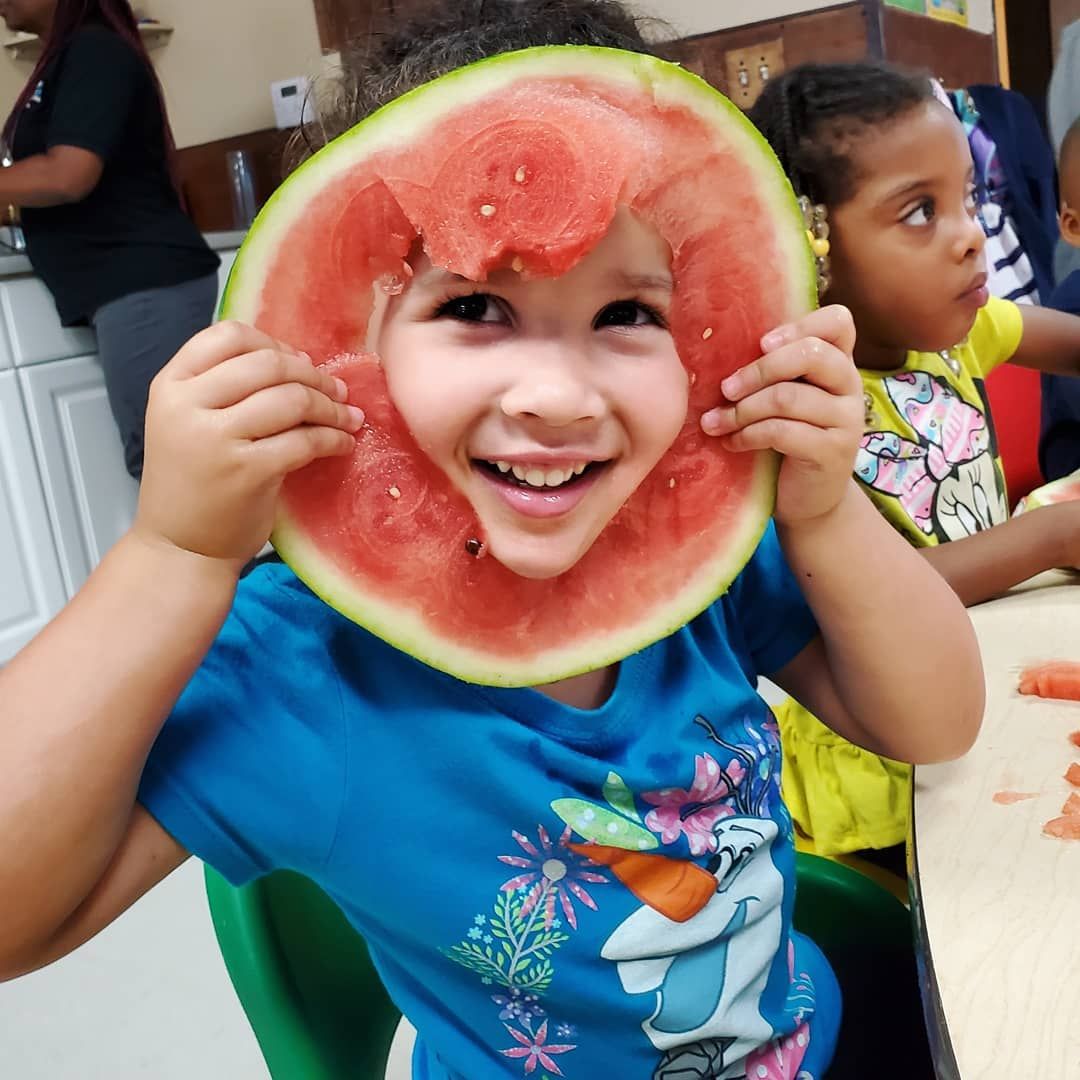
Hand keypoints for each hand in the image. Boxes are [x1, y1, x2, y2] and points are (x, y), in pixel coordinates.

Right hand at [134, 322, 362, 566]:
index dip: (274, 342)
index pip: (228, 335)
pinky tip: (343, 444)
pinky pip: (305, 440)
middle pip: (268, 363)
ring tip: (349, 418)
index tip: (301, 362)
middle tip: (338, 391)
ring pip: (291, 399)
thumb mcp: (189, 422)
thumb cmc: (195, 483)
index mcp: (170, 385)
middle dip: (314, 375)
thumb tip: (299, 360)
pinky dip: (334, 439)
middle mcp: (187, 405)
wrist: (180, 548)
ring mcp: (215, 438)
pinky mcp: (247, 471)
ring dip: (332, 407)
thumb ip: (225, 388)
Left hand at [700, 305, 862, 526]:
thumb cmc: (788, 441)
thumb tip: (718, 349)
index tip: (761, 344)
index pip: (839, 322)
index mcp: (838, 364)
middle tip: (726, 388)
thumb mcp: (784, 400)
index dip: (799, 324)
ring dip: (742, 409)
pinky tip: (732, 442)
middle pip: (811, 354)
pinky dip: (748, 435)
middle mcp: (850, 386)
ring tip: (715, 422)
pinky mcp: (832, 452)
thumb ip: (773, 373)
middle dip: (759, 369)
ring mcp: (846, 420)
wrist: (809, 499)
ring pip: (788, 397)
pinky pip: (782, 432)